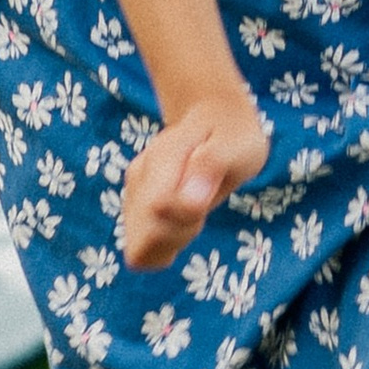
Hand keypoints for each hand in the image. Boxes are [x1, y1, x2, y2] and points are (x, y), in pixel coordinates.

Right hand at [120, 88, 269, 269]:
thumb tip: (192, 201)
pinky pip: (141, 250)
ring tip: (194, 208)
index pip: (157, 212)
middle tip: (201, 207)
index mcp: (160, 161)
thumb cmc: (230, 135)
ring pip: (139, 248)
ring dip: (173, 239)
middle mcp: (137, 180)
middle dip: (178, 236)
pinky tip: (183, 219)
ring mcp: (132, 196)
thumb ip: (212, 165)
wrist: (211, 118)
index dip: (185, 220)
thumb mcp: (237, 144)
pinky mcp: (133, 211)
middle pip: (142, 241)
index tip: (204, 204)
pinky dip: (166, 243)